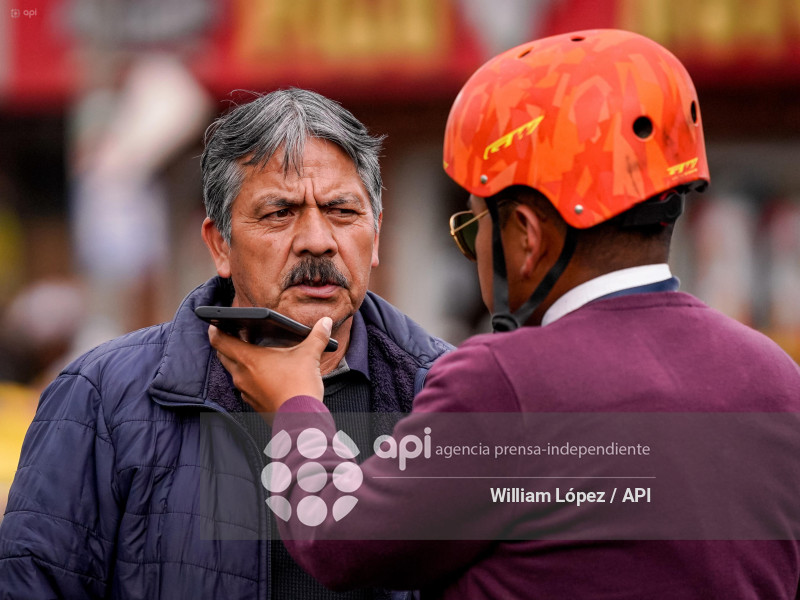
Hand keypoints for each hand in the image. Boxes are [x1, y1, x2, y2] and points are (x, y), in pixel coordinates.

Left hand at [209, 316, 331, 415]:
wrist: (301, 420)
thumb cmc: (299, 387)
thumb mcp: (309, 356)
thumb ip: (317, 336)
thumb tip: (325, 322)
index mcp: (248, 359)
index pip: (219, 341)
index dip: (215, 329)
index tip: (216, 323)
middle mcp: (241, 375)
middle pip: (223, 355)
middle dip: (226, 344)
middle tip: (236, 336)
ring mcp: (246, 391)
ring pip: (233, 372)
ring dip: (238, 362)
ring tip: (253, 355)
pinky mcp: (253, 403)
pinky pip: (245, 387)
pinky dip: (249, 378)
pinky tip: (264, 376)